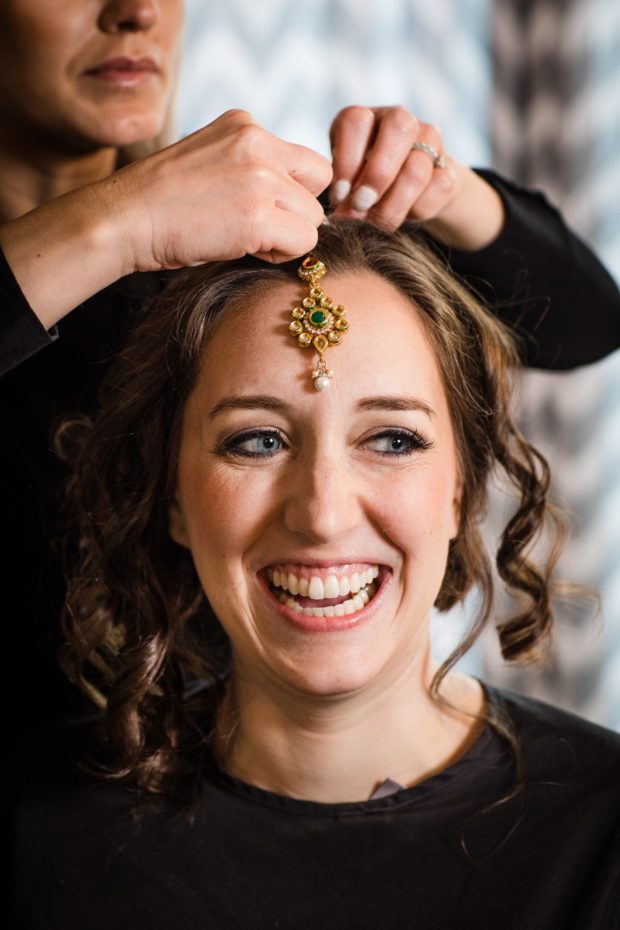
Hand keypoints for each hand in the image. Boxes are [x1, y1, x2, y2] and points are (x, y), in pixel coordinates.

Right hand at [109, 109, 331, 272]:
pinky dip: (281, 254)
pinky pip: (304, 242)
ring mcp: (259, 177)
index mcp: (244, 125)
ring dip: (287, 236)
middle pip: (319, 184)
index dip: (292, 191)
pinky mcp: (258, 215)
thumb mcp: (211, 163)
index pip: (304, 159)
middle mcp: (257, 141)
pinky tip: (245, 248)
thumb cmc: (160, 204)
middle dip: (296, 211)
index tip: (261, 208)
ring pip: (313, 217)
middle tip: (259, 227)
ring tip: (244, 238)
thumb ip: (251, 167)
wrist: (122, 219)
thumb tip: (294, 200)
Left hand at [329, 106, 503, 250]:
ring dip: (393, 204)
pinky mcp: (448, 166)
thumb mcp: (343, 185)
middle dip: (377, 174)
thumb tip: (342, 216)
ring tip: (377, 224)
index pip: (356, 121)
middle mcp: (398, 119)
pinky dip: (418, 211)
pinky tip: (403, 217)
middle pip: (399, 127)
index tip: (339, 195)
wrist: (402, 196)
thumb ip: (342, 192)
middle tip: (362, 205)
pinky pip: (439, 188)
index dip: (346, 161)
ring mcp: (428, 139)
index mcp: (363, 118)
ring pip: (418, 167)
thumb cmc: (360, 190)